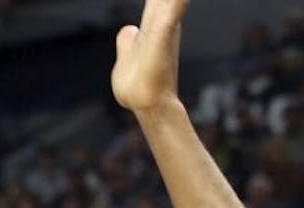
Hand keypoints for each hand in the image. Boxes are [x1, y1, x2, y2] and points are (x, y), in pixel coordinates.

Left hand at [111, 0, 186, 115]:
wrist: (145, 103)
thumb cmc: (138, 83)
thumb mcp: (127, 55)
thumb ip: (127, 42)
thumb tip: (127, 31)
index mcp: (153, 22)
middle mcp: (162, 19)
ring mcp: (164, 26)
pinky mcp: (162, 36)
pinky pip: (171, 10)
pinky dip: (176, 1)